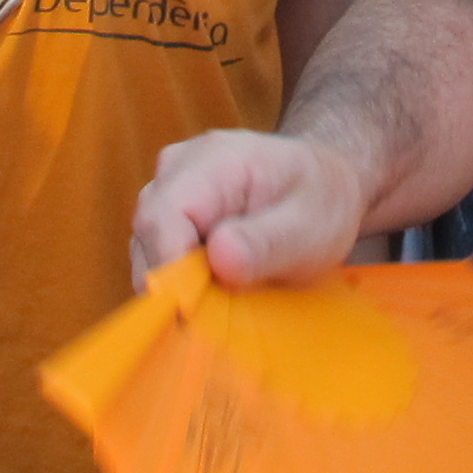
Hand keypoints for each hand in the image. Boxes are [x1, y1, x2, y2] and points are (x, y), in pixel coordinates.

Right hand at [130, 130, 367, 290]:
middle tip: (225, 311)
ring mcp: (168, 193)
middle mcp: (177, 170)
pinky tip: (219, 291)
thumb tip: (219, 258)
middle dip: (177, 286)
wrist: (324, 189)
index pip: (162, 217)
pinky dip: (183, 287)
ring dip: (181, 289)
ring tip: (232, 295)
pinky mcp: (168, 221)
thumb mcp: (311, 224)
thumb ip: (268, 241)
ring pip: (147, 255)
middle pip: (148, 239)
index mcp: (212, 160)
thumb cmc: (320, 201)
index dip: (171, 270)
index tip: (197, 312)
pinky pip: (158, 262)